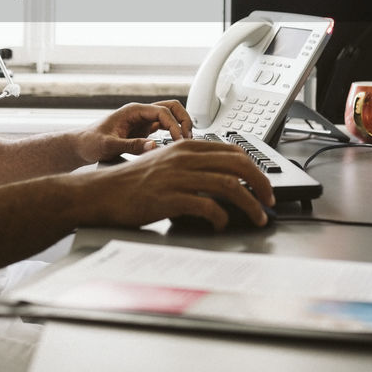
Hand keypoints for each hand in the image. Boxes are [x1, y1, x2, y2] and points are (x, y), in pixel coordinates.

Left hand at [75, 100, 193, 163]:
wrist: (81, 146)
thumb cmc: (91, 142)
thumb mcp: (109, 146)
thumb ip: (131, 146)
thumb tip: (154, 146)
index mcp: (133, 111)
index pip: (161, 111)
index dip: (173, 125)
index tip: (178, 140)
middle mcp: (140, 113)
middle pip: (171, 107)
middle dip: (182, 119)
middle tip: (188, 137)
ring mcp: (142, 121)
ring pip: (169, 115)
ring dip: (180, 124)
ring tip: (185, 141)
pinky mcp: (143, 130)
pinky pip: (164, 127)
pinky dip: (173, 132)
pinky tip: (176, 144)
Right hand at [79, 141, 274, 230]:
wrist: (102, 193)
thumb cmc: (132, 183)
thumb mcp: (165, 163)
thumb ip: (192, 165)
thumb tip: (224, 179)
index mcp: (186, 146)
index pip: (234, 150)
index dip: (255, 169)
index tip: (264, 185)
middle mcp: (184, 158)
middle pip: (238, 165)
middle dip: (261, 184)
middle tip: (269, 201)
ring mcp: (177, 177)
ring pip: (229, 185)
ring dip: (250, 204)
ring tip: (257, 217)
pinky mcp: (169, 199)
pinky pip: (207, 207)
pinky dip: (221, 217)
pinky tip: (221, 225)